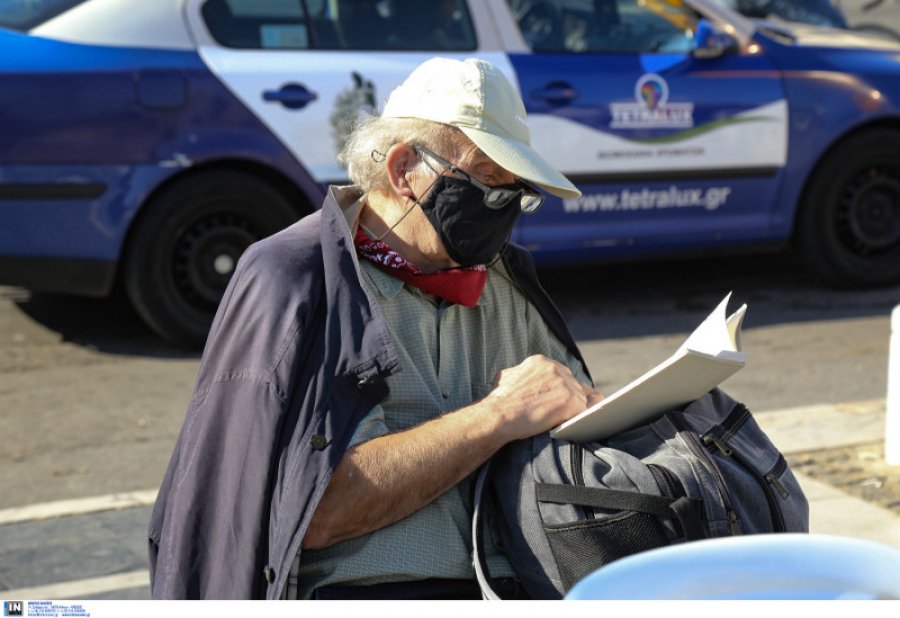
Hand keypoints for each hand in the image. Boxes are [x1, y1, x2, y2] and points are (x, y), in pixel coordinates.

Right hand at [485, 355, 603, 440]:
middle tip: (566, 412)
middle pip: (573, 383)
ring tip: (572, 421)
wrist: (499, 414)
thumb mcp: (505, 376)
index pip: (560, 373)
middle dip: (569, 397)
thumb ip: (519, 373)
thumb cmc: (498, 400)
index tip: (558, 399)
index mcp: (540, 361)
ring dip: (575, 409)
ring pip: (581, 396)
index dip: (560, 388)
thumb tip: (521, 377)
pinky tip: (576, 426)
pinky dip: (580, 418)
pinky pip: (585, 410)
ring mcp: (566, 384)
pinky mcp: (573, 400)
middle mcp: (556, 368)